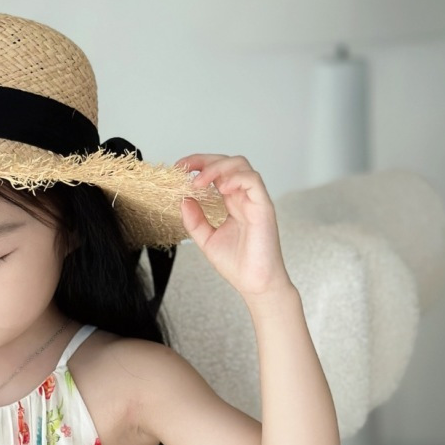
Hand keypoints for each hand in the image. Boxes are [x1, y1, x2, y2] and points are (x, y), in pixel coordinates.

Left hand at [175, 154, 291, 301]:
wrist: (256, 284)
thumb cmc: (238, 265)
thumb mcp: (207, 240)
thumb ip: (195, 221)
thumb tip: (183, 200)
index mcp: (232, 203)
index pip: (217, 173)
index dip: (199, 165)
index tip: (180, 168)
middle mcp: (244, 198)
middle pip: (229, 162)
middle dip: (205, 160)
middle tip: (185, 168)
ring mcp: (255, 200)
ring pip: (241, 166)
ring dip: (217, 167)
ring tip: (200, 181)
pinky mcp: (264, 207)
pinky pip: (253, 181)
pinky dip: (236, 178)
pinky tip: (221, 187)